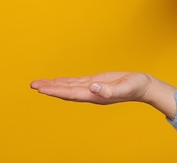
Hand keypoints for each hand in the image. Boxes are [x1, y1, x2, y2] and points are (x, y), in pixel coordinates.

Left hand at [30, 71, 176, 118]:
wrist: (144, 87)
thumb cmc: (136, 87)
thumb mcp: (124, 87)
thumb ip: (109, 90)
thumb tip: (92, 87)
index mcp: (95, 95)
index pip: (71, 93)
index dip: (56, 91)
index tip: (42, 89)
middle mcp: (90, 93)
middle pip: (66, 92)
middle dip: (49, 88)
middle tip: (33, 85)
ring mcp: (92, 88)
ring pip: (69, 87)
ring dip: (54, 85)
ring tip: (39, 83)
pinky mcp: (96, 82)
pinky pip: (76, 83)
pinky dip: (65, 82)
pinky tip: (58, 81)